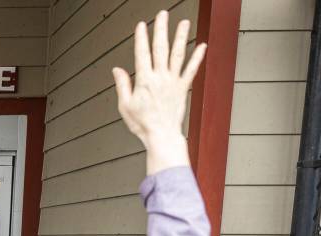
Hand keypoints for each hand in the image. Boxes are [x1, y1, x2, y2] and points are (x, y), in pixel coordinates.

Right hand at [112, 12, 204, 173]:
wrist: (161, 135)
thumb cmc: (142, 124)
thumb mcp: (125, 105)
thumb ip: (122, 85)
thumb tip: (117, 70)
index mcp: (144, 80)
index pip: (141, 54)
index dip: (141, 38)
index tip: (141, 25)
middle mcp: (160, 77)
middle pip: (161, 48)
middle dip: (161, 30)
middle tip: (162, 15)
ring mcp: (173, 81)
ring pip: (178, 54)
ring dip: (181, 37)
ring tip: (184, 23)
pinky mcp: (183, 87)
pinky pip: (191, 69)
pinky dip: (198, 57)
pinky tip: (203, 45)